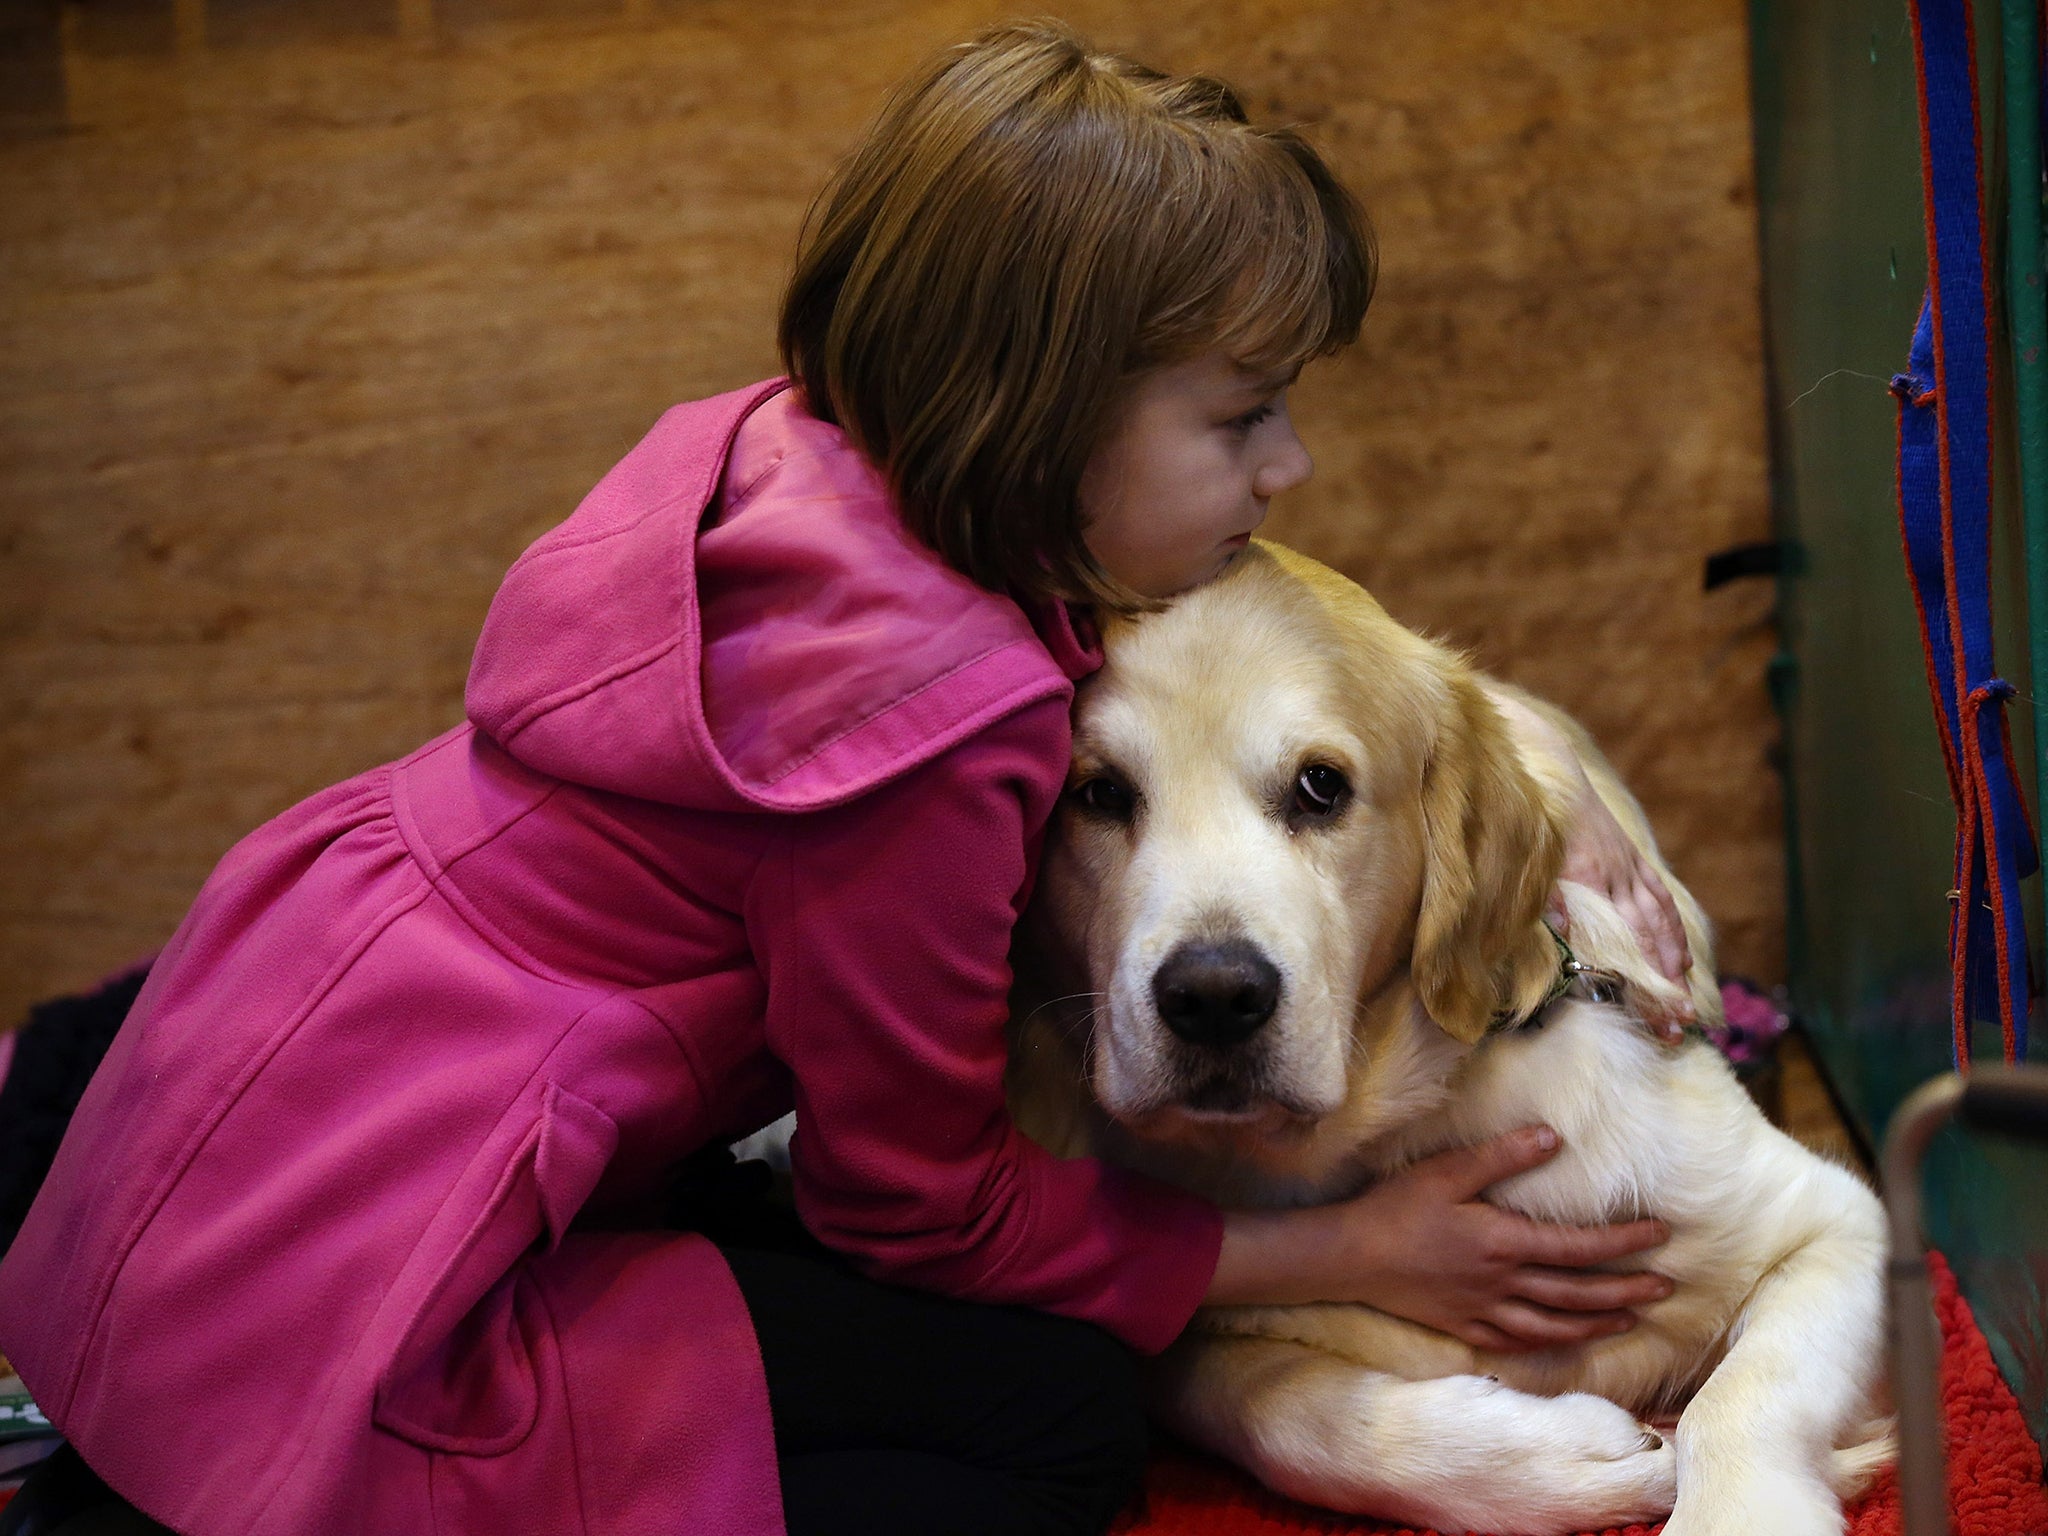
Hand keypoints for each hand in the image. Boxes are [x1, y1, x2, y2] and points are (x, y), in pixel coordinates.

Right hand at [1325, 1127, 1672, 1351]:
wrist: (1349, 1258)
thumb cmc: (1396, 1209)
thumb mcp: (1446, 1172)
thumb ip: (1500, 1156)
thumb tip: (1552, 1138)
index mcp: (1502, 1242)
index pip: (1578, 1246)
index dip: (1623, 1242)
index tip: (1660, 1234)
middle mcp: (1502, 1283)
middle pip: (1577, 1293)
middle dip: (1626, 1290)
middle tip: (1666, 1287)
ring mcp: (1485, 1311)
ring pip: (1555, 1325)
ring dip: (1598, 1323)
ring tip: (1631, 1318)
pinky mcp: (1465, 1327)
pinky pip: (1519, 1343)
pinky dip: (1551, 1344)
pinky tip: (1566, 1340)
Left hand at [1552, 772, 1693, 1038]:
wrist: (1553, 771)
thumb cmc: (1535, 822)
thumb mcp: (1533, 860)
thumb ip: (1547, 897)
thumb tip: (1567, 933)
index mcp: (1589, 878)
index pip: (1626, 939)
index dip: (1643, 978)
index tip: (1656, 1012)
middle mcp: (1617, 874)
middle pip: (1647, 938)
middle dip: (1663, 982)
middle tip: (1675, 1023)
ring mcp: (1628, 866)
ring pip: (1659, 920)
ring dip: (1673, 961)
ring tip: (1683, 997)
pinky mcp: (1633, 859)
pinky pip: (1659, 897)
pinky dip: (1672, 929)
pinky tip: (1681, 957)